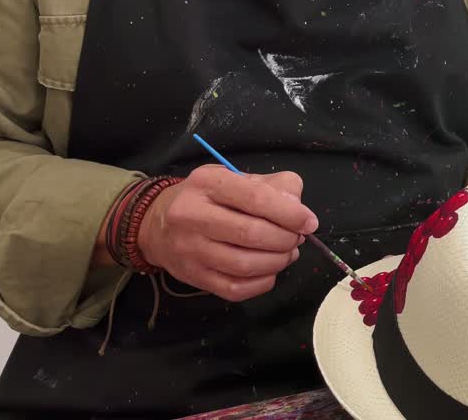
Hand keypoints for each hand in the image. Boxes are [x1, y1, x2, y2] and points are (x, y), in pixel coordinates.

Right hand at [137, 165, 318, 301]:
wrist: (158, 223)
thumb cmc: (209, 198)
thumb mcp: (237, 178)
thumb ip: (275, 187)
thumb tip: (298, 210)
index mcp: (207, 183)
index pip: (256, 198)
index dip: (290, 213)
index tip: (310, 222)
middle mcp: (191, 215)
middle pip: (251, 234)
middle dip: (286, 239)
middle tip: (297, 238)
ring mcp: (189, 249)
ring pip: (244, 265)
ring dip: (277, 262)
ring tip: (286, 253)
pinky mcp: (192, 276)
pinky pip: (234, 288)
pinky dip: (262, 282)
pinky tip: (269, 271)